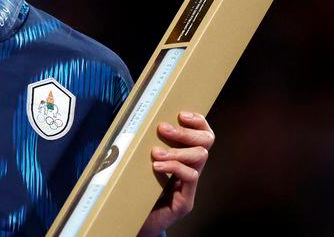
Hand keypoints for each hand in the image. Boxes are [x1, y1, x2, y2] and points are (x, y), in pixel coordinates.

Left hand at [137, 112, 214, 236]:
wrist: (129, 219)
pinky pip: (191, 178)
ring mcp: (189, 187)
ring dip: (177, 150)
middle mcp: (191, 170)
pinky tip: (157, 166)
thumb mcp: (137, 160)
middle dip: (185, 132)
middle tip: (163, 128)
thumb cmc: (131, 187)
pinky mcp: (185, 202)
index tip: (181, 114)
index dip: (198, 122)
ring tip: (155, 152)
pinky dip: (174, 167)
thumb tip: (128, 118)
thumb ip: (139, 143)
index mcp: (182, 158)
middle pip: (205, 142)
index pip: (202, 134)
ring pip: (200, 158)